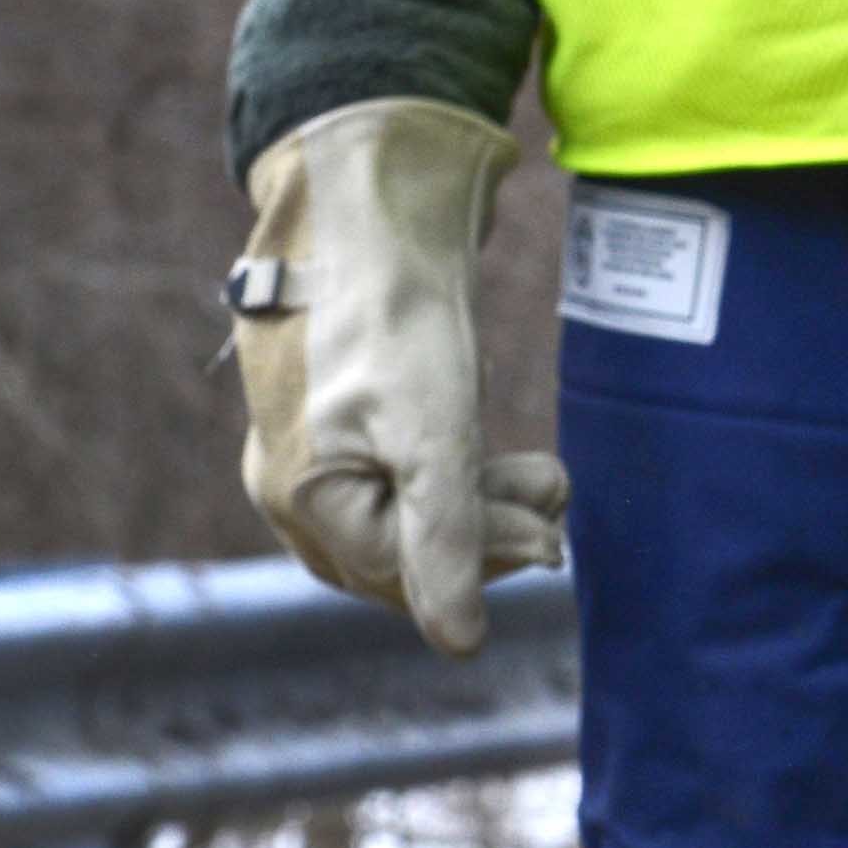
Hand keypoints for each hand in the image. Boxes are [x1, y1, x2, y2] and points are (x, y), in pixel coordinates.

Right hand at [230, 99, 573, 656]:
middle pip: (405, 553)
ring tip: (545, 476)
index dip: (484, 560)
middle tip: (555, 498)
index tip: (553, 534)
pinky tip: (499, 451)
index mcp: (299, 498)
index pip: (405, 575)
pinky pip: (406, 472)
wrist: (372, 204)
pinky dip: (460, 470)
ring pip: (409, 513)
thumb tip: (461, 643)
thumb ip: (448, 540)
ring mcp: (315, 448)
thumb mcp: (435, 439)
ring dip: (484, 504)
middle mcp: (293, 485)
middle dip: (488, 533)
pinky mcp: (347, 413)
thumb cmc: (396, 322)